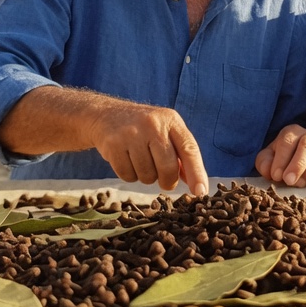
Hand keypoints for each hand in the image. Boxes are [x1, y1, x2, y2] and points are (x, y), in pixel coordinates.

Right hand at [90, 102, 208, 194]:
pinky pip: (128, 176)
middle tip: (163, 179)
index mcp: (171, 120)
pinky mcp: (113, 144)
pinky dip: (129, 175)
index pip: (189, 149)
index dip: (197, 173)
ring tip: (139, 159)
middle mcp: (152, 124)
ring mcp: (131, 133)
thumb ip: (181, 155)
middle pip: (168, 168)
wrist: (105, 114)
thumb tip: (196, 184)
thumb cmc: (143, 129)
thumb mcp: (165, 131)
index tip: (200, 192)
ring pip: (147, 176)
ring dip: (145, 176)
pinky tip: (126, 159)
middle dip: (167, 181)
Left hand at [254, 125, 305, 186]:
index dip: (282, 158)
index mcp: (291, 133)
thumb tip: (269, 171)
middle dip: (298, 165)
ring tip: (300, 185)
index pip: (288, 140)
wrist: (295, 165)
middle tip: (289, 181)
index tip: (276, 176)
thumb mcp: (268, 159)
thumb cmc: (280, 161)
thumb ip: (264, 163)